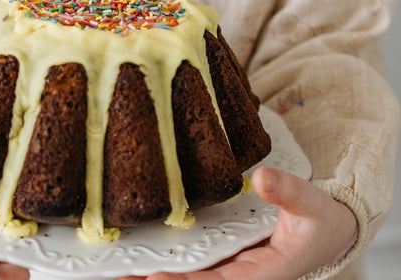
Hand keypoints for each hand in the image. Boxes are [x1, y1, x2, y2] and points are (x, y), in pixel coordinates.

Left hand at [117, 167, 357, 279]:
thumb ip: (289, 192)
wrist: (326, 228)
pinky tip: (144, 253)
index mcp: (264, 274)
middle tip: (119, 272)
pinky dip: (171, 261)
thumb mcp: (311, 204)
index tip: (154, 279)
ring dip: (157, 274)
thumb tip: (261, 178)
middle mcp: (242, 275)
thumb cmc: (320, 221)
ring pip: (191, 275)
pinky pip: (196, 261)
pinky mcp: (226, 254)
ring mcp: (232, 266)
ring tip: (119, 268)